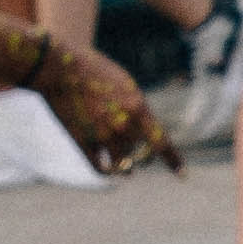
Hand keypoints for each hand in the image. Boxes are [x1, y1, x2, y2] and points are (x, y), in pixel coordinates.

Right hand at [37, 35, 173, 177]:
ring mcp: (102, 136)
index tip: (182, 175)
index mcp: (138, 108)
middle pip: (142, 156)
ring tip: (122, 162)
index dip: (173, 161)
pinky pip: (101, 168)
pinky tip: (107, 169)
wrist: (59, 68)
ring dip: (124, 165)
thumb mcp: (125, 85)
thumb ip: (137, 109)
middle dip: (143, 158)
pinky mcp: (82, 143)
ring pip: (123, 165)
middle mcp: (123, 126)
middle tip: (142, 158)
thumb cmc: (94, 71)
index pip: (162, 142)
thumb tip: (144, 130)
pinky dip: (106, 170)